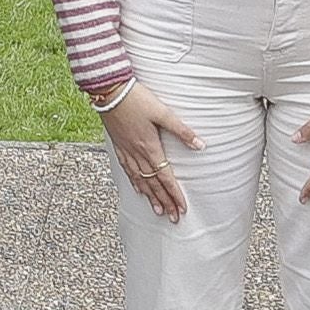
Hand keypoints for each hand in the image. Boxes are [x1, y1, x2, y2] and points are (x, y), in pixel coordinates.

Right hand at [100, 83, 200, 221]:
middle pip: (153, 183)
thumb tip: (201, 145)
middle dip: (164, 201)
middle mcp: (137, 153)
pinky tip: (138, 188)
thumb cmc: (136, 99)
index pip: (165, 177)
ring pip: (140, 180)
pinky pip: (127, 170)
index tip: (182, 208)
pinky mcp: (119, 146)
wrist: (109, 91)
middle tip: (172, 217)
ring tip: (157, 210)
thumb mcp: (163, 112)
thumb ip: (182, 130)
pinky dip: (134, 182)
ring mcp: (126, 151)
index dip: (174, 193)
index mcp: (150, 147)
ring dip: (150, 196)